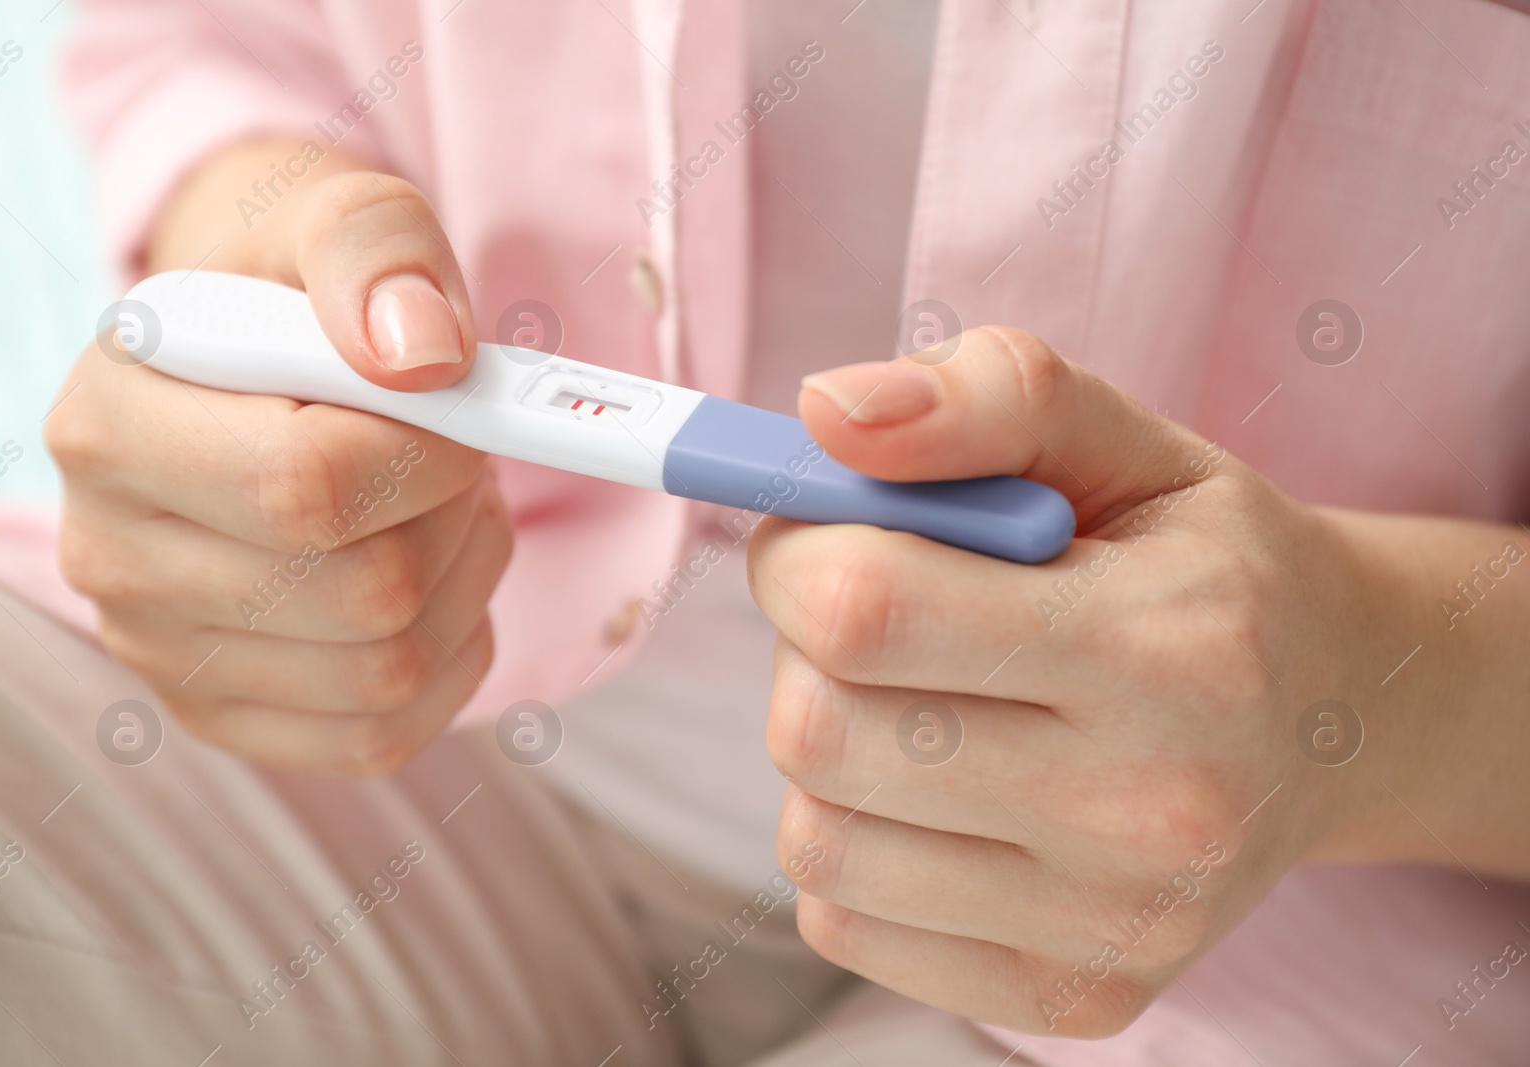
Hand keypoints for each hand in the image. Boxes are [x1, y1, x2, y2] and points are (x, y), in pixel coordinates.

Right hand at [46, 139, 509, 774]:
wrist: (262, 363)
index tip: (461, 408)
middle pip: (364, 593)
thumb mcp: (341, 217)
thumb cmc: (308, 292)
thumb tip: (423, 357)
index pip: (305, 485)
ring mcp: (161, 652)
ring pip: (389, 670)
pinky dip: (450, 653)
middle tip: (451, 456)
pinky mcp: (221, 717)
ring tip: (434, 504)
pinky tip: (430, 576)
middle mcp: (108, 552)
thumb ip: (378, 251)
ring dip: (463, 579)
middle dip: (453, 515)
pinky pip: (383, 734)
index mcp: (109, 421)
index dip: (432, 454)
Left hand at [749, 326, 1518, 1033]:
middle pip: (818, 733)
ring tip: (919, 704)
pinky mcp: (1071, 997)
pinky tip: (938, 795)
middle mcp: (1150, 809)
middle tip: (881, 617)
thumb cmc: (1204, 562)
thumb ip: (982, 397)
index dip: (797, 553)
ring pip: (817, 840)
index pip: (863, 609)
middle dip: (807, 653)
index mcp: (1168, 644)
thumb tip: (824, 413)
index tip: (824, 536)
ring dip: (828, 754)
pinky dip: (856, 845)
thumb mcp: (1120, 439)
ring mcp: (1109, 926)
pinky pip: (846, 923)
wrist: (1331, 721)